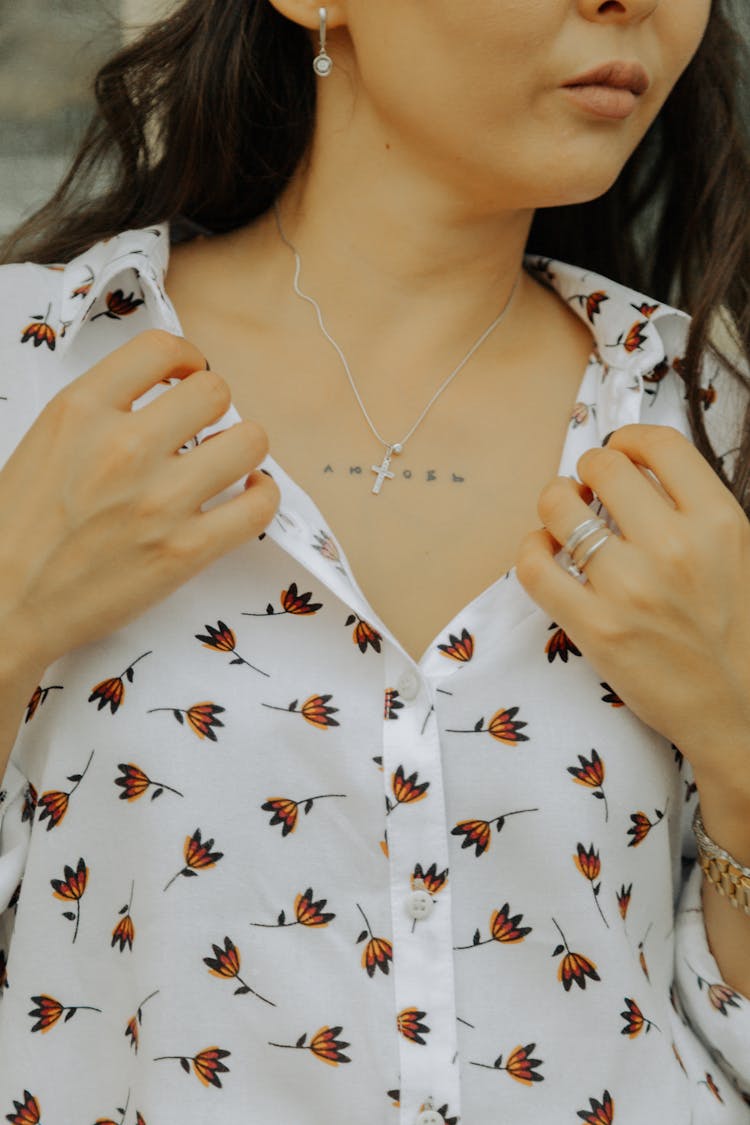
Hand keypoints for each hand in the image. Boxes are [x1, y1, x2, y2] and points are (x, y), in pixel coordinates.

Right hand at [0, 329, 278, 672]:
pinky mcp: (185, 550)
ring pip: (249, 442)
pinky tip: (247, 496)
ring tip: (227, 464)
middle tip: (205, 430)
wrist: (4, 602)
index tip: (188, 376)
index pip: (159, 349)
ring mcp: (159, 500)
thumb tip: (163, 400)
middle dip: (215, 407)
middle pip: (215, 391)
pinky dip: (262, 496)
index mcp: (81, 411)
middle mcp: (124, 447)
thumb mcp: (46, 442)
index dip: (187, 358)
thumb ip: (100, 413)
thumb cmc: (18, 529)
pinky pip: (258, 507)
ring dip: (244, 449)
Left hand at [516, 423, 749, 806]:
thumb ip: (698, 513)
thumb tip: (642, 476)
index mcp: (720, 521)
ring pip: (558, 506)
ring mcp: (630, 587)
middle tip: (589, 493)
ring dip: (554, 504)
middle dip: (588, 472)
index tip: (619, 453)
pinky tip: (544, 553)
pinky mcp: (594, 627)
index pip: (658, 444)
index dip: (627, 439)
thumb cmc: (740, 635)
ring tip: (562, 521)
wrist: (741, 715)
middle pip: (602, 466)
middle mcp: (675, 545)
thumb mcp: (741, 555)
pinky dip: (530, 549)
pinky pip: (534, 564)